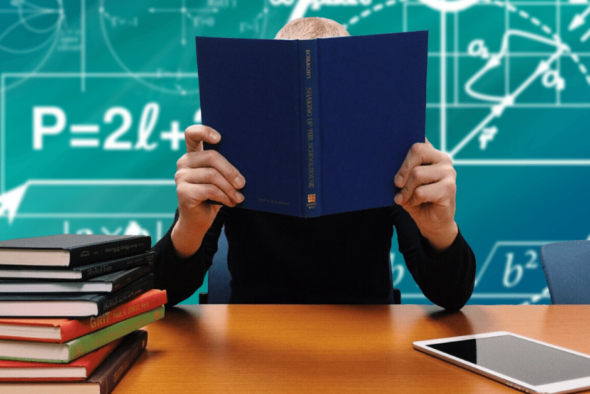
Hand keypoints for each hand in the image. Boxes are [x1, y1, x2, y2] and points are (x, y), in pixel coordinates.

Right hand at [172, 125, 244, 256]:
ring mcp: (181, 176)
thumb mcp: (221, 179)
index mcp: (193, 154)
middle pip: (211, 156)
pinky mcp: (183, 191)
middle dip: (231, 171)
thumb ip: (225, 167)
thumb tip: (249, 161)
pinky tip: (230, 202)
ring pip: (212, 175)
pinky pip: (210, 190)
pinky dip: (224, 197)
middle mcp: (184, 162)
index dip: (205, 131)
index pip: (192, 134)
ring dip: (230, 188)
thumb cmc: (214, 197)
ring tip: (238, 197)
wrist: (199, 221)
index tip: (219, 138)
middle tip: (243, 183)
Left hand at [393, 140, 457, 250]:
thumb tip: (388, 163)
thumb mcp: (405, 183)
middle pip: (417, 151)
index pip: (418, 140)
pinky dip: (413, 200)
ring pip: (417, 173)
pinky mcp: (449, 188)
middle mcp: (443, 158)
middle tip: (396, 184)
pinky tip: (415, 203)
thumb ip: (402, 171)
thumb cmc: (416, 200)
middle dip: (402, 170)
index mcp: (432, 153)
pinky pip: (421, 191)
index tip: (394, 157)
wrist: (432, 223)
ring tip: (405, 198)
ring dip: (406, 190)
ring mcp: (448, 172)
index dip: (404, 144)